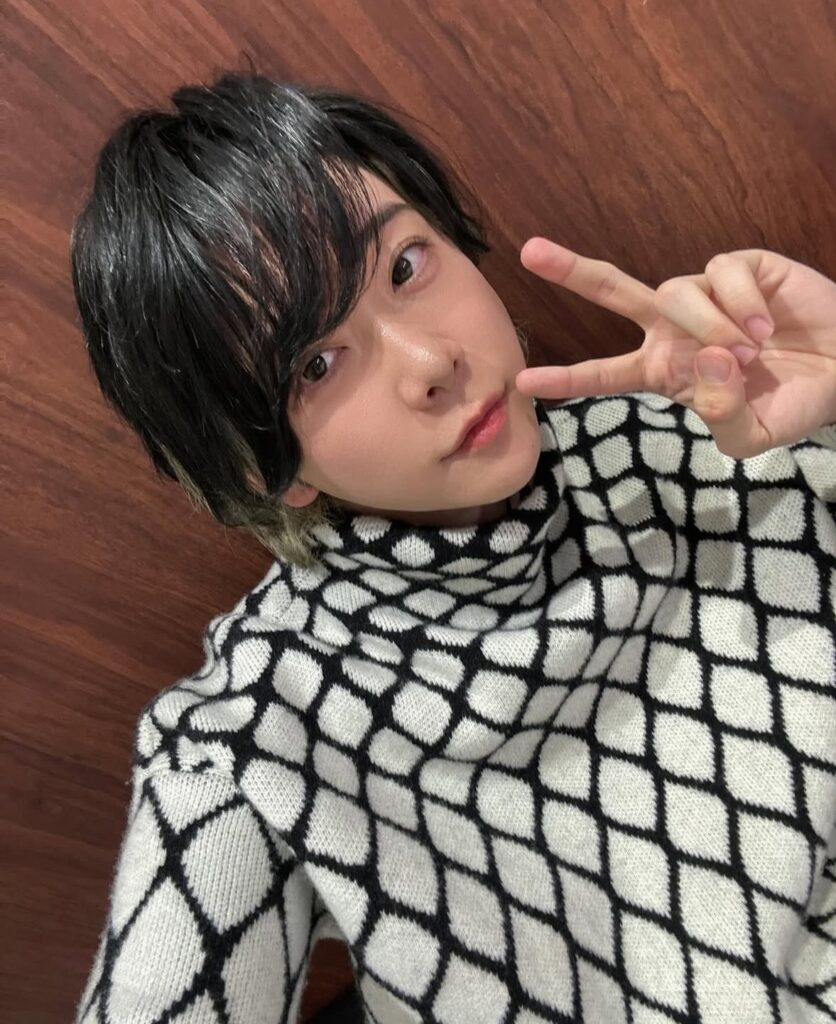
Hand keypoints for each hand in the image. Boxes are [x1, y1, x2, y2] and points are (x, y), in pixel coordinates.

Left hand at [515, 241, 835, 456]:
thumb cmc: (792, 406)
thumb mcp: (752, 436)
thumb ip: (721, 416)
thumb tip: (705, 363)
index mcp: (666, 372)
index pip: (606, 375)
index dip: (567, 379)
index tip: (524, 382)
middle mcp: (675, 329)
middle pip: (616, 292)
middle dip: (573, 272)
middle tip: (530, 252)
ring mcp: (706, 295)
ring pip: (673, 292)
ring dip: (707, 324)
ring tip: (748, 351)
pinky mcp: (741, 268)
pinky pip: (722, 272)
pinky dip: (741, 301)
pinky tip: (767, 323)